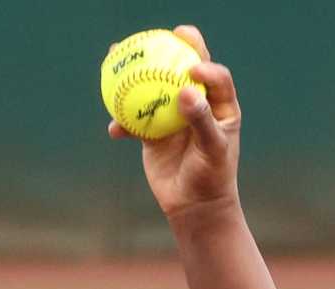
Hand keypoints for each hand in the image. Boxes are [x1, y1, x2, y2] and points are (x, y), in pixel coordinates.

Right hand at [107, 25, 242, 222]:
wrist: (195, 207)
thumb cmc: (213, 178)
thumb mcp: (213, 150)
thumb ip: (202, 120)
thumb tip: (187, 91)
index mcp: (220, 107)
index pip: (215, 77)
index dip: (205, 63)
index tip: (192, 65)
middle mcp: (196, 107)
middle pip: (182, 70)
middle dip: (171, 48)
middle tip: (158, 35)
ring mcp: (172, 117)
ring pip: (150, 88)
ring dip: (132, 73)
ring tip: (116, 57)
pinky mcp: (152, 132)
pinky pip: (133, 120)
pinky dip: (123, 123)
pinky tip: (115, 130)